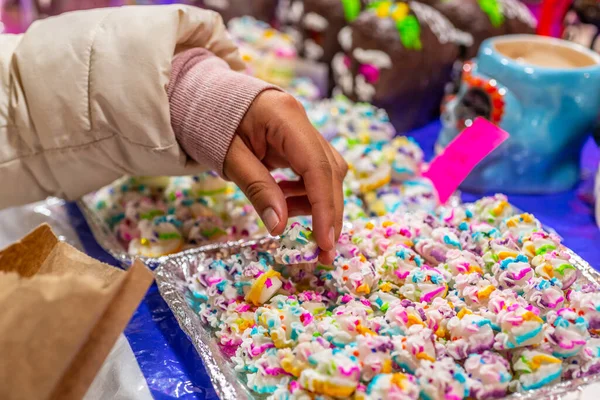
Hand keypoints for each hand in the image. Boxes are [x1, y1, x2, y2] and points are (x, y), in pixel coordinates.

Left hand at [224, 90, 347, 264]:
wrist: (205, 99)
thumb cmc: (212, 123)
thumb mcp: (229, 158)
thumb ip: (257, 189)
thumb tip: (279, 227)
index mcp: (285, 117)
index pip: (317, 167)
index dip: (324, 206)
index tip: (325, 240)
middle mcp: (302, 121)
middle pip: (330, 171)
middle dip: (329, 213)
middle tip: (323, 251)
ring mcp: (303, 130)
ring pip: (327, 172)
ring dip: (317, 203)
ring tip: (287, 217)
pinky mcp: (299, 141)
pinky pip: (314, 170)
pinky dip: (305, 192)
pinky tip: (285, 201)